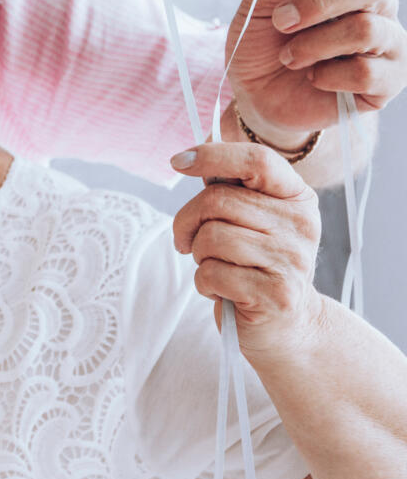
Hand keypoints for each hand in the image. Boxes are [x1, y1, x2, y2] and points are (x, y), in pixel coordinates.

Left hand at [172, 141, 324, 360]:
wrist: (287, 324)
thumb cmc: (256, 264)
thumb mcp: (253, 221)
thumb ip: (231, 191)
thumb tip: (188, 158)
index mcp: (297, 198)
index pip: (258, 160)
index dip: (212, 155)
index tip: (177, 161)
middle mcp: (301, 225)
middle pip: (217, 200)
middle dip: (187, 221)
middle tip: (189, 240)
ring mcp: (291, 260)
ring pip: (210, 237)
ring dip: (198, 255)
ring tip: (216, 266)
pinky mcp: (275, 294)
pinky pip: (211, 273)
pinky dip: (203, 282)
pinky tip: (222, 290)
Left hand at [225, 0, 405, 140]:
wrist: (256, 95)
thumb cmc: (262, 44)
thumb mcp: (261, 5)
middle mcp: (377, 5)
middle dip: (320, 3)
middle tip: (282, 21)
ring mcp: (389, 42)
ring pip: (368, 29)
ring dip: (314, 44)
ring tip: (289, 57)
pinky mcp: (388, 81)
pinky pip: (367, 72)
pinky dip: (327, 75)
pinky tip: (314, 77)